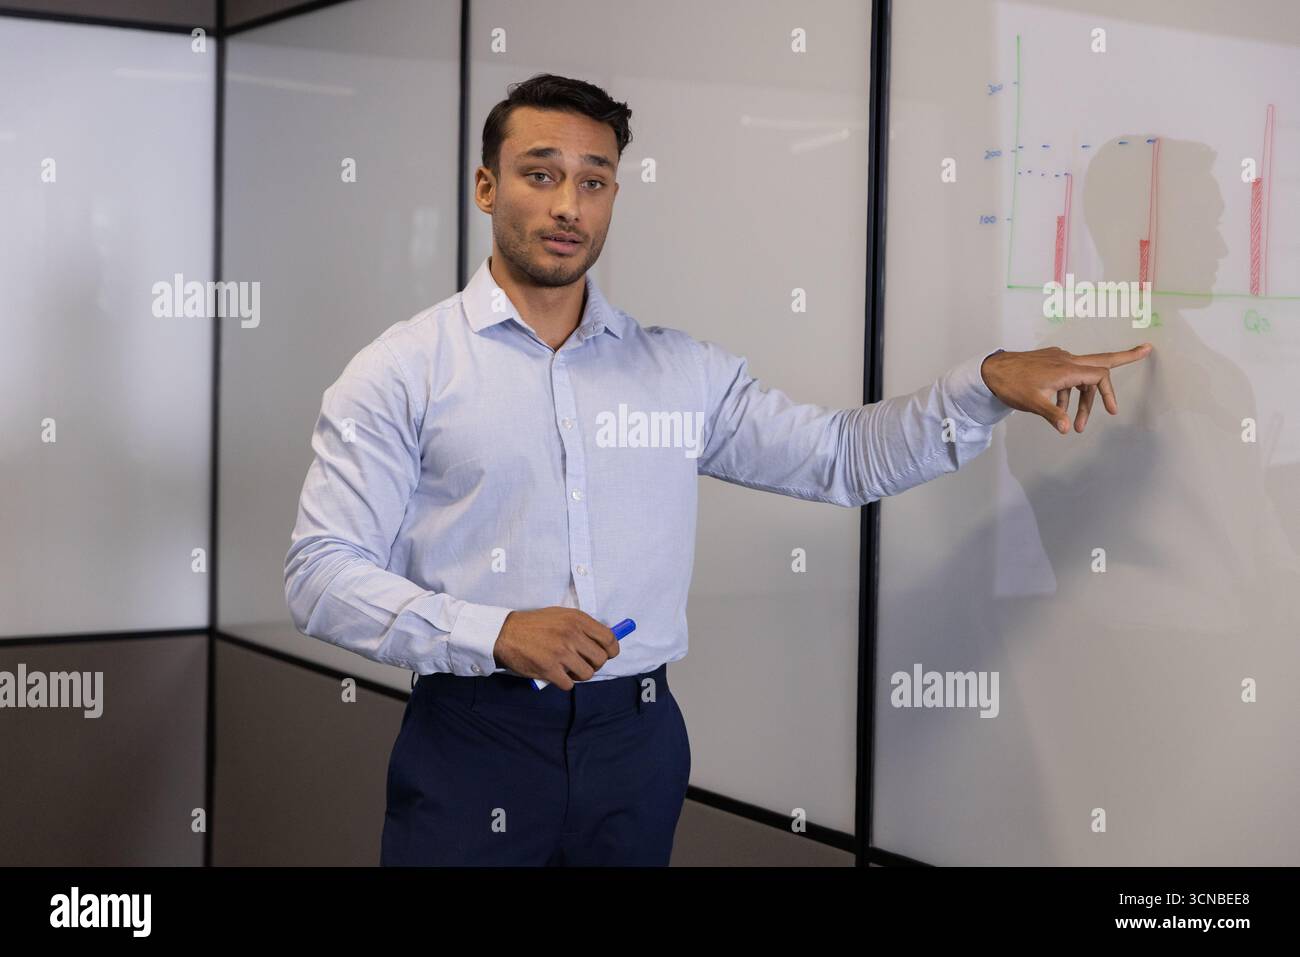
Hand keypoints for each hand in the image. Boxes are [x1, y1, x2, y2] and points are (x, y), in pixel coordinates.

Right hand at [491, 607, 619, 690]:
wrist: (505, 633)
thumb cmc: (535, 624)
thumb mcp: (561, 615)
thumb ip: (583, 626)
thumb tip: (604, 641)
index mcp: (578, 619)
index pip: (609, 639)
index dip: (612, 650)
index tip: (607, 655)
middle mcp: (572, 634)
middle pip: (600, 659)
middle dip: (594, 665)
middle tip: (583, 663)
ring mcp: (561, 652)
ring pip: (587, 674)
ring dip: (579, 675)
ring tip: (569, 669)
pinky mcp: (549, 669)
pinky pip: (569, 685)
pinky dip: (564, 682)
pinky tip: (556, 674)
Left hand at [980, 343, 1152, 433]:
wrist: (989, 371)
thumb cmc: (1011, 385)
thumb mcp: (1033, 403)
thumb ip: (1054, 415)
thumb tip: (1067, 428)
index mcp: (1066, 369)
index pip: (1099, 375)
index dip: (1109, 393)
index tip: (1113, 410)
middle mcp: (1066, 359)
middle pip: (1100, 360)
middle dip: (1124, 356)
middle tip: (1144, 350)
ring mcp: (1057, 358)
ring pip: (1081, 377)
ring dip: (1082, 399)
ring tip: (1075, 424)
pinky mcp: (1049, 361)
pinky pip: (1067, 376)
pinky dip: (1068, 393)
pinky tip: (1059, 409)